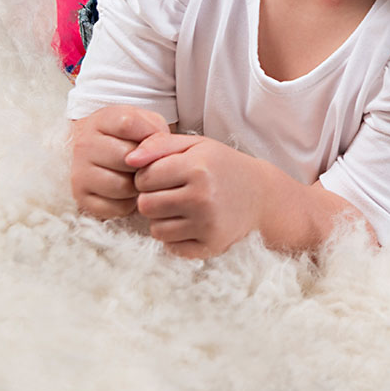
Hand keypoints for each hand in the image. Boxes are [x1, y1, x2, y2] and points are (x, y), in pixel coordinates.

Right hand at [70, 105, 170, 219]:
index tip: (150, 138)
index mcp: (100, 120)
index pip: (127, 124)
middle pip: (126, 158)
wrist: (104, 151)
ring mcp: (79, 173)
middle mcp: (84, 145)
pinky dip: (130, 203)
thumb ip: (156, 133)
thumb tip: (151, 157)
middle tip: (146, 162)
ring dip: (138, 185)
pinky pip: (117, 208)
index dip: (148, 133)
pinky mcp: (81, 198)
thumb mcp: (146, 123)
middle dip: (144, 163)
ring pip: (123, 186)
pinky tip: (128, 192)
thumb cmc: (131, 137)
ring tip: (137, 176)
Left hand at [126, 132, 264, 257]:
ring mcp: (206, 224)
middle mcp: (202, 196)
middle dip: (152, 198)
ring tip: (181, 206)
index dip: (149, 175)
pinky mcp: (210, 245)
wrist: (260, 195)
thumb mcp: (196, 145)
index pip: (144, 177)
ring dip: (162, 219)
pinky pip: (170, 247)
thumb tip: (129, 159)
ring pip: (155, 229)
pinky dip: (175, 237)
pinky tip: (190, 223)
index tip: (164, 174)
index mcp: (198, 167)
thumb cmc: (222, 166)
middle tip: (170, 191)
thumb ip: (160, 144)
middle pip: (145, 205)